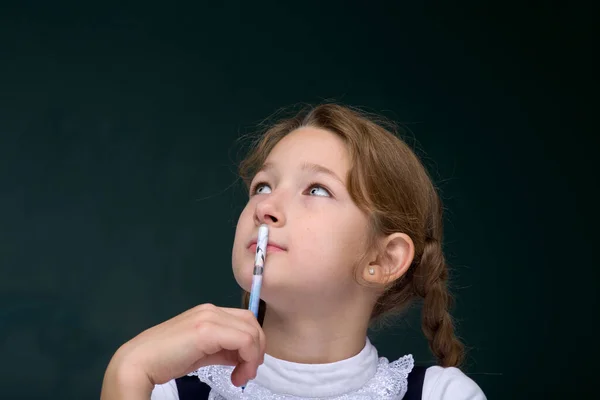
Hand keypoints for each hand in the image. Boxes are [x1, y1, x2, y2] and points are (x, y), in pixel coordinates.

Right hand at [101, 304, 265, 398]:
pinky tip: (237, 376)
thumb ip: (222, 351)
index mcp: (209, 312)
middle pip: (252, 323)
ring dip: (253, 357)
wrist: (140, 362)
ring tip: (241, 376)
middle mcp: (211, 310)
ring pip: (251, 331)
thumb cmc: (166, 359)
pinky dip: (248, 358)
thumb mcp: (201, 353)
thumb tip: (241, 356)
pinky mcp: (207, 330)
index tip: (246, 367)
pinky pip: (244, 340)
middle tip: (248, 372)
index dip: (253, 343)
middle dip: (257, 349)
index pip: (245, 320)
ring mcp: (209, 317)